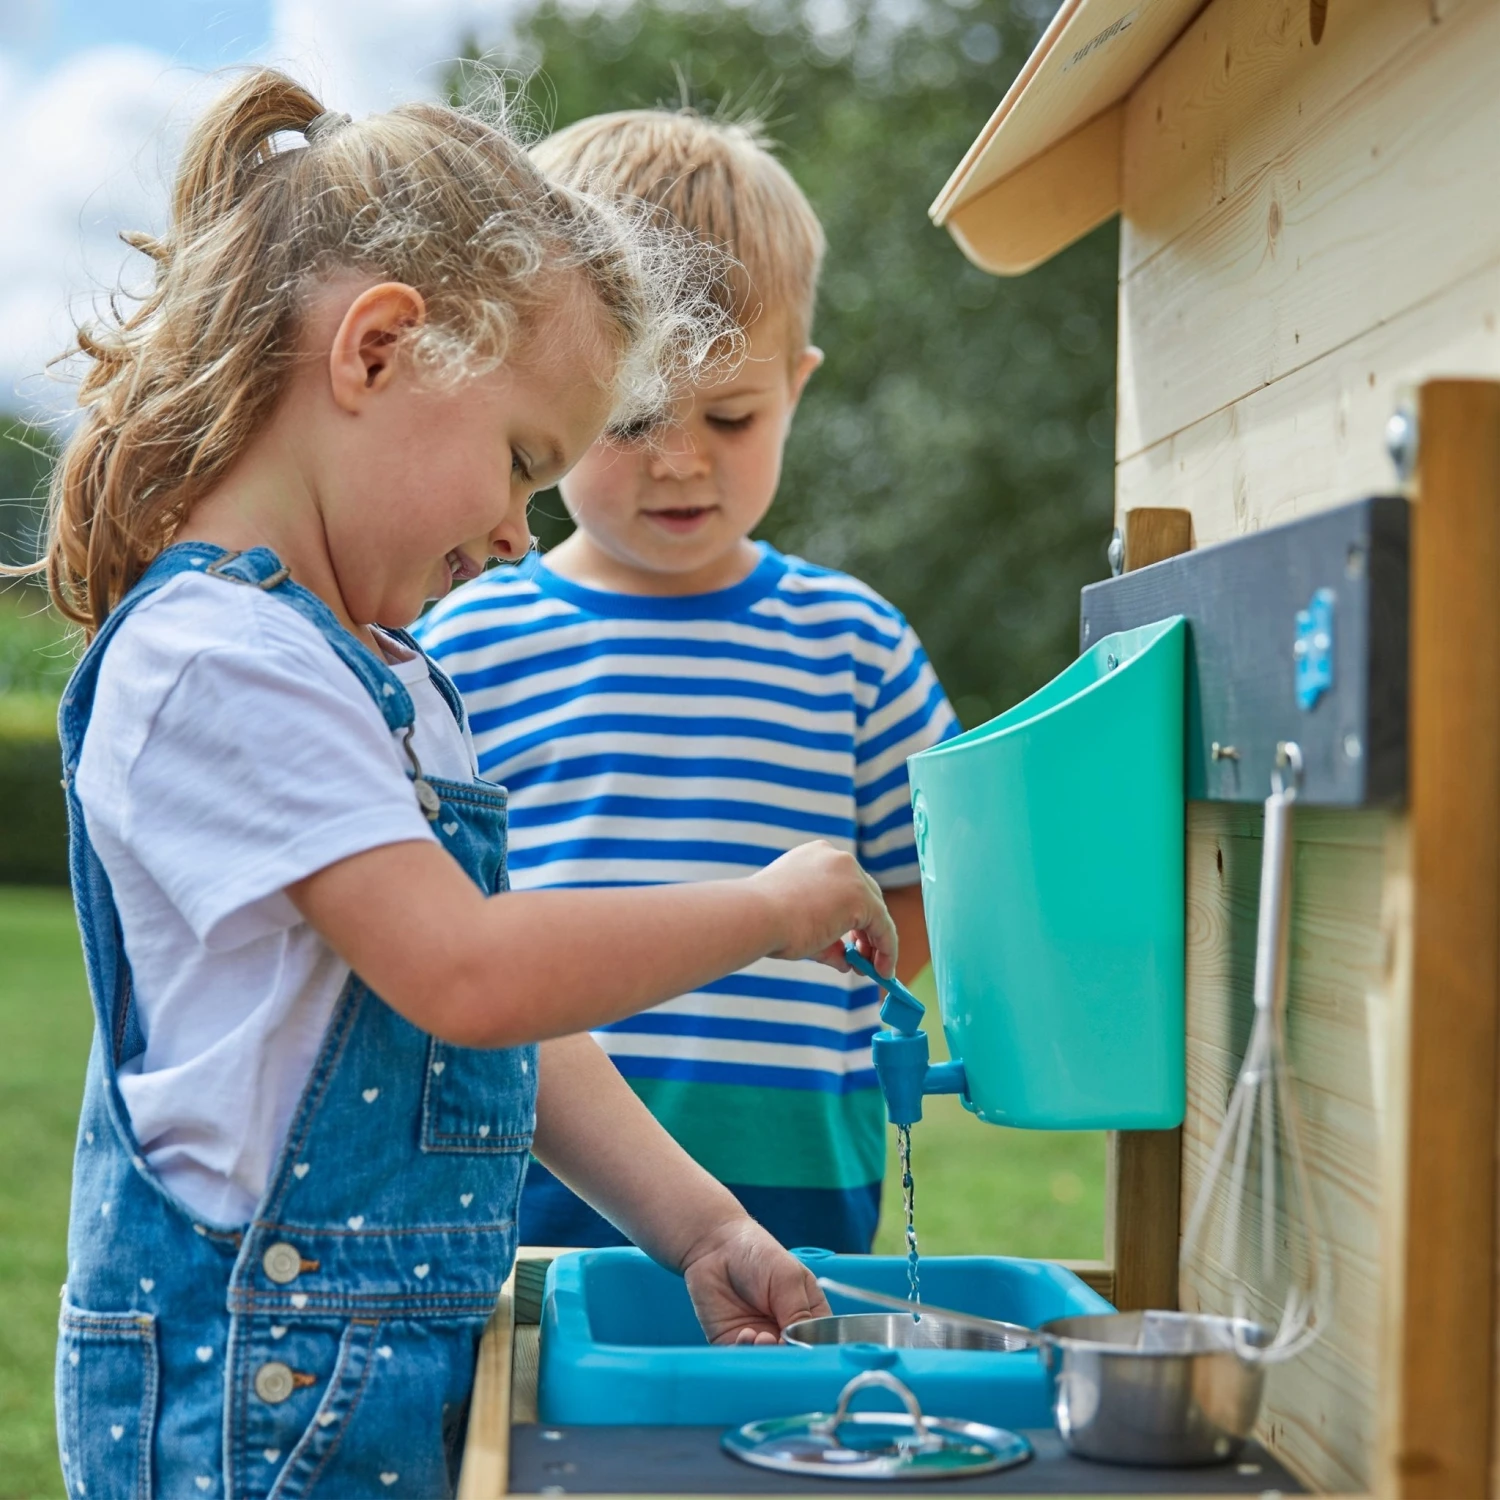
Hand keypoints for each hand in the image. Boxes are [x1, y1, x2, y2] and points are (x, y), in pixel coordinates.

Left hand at [681, 1217, 830, 1345]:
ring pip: (770, 1362)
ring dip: (767, 1355)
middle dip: (789, 1356)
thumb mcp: (787, 1277)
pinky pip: (743, 1360)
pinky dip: (746, 1354)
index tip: (806, 1349)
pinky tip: (745, 1335)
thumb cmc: (757, 1254)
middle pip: (795, 1357)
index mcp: (808, 1311)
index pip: (820, 1340)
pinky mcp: (735, 1342)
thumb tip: (803, 1344)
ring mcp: (761, 1338)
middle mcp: (786, 1329)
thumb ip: (799, 1312)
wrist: (715, 1247)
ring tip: (762, 1337)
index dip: (815, 1348)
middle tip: (780, 1344)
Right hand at [750, 841, 897, 977]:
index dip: (852, 918)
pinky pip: (883, 927)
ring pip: (876, 912)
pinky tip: (882, 970)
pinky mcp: (860, 898)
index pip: (845, 886)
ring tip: (874, 969)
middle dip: (866, 930)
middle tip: (864, 957)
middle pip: (866, 895)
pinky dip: (887, 949)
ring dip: (878, 943)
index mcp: (816, 856)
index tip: (853, 942)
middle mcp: (837, 859)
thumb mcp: (798, 924)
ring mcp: (850, 875)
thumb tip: (845, 961)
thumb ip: (826, 939)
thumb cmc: (764, 921)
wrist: (755, 917)